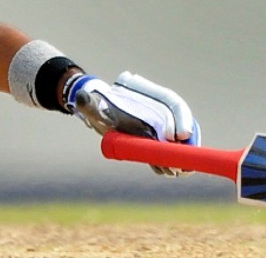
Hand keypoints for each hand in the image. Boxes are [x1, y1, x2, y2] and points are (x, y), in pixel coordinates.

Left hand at [65, 71, 200, 176]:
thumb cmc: (97, 107)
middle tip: (180, 162)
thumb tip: (81, 98)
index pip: (171, 102)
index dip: (180, 118)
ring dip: (181, 155)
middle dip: (184, 143)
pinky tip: (170, 171)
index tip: (177, 136)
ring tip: (176, 170)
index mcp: (148, 94)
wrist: (99, 112)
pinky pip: (170, 149)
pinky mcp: (157, 139)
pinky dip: (172, 160)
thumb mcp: (92, 106)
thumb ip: (87, 103)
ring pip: (180, 138)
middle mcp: (160, 107)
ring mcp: (162, 123)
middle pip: (181, 122)